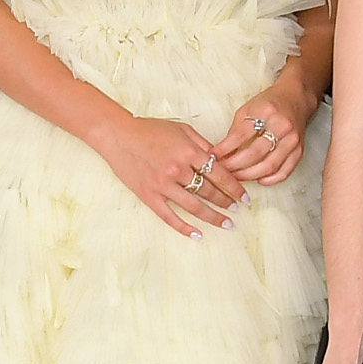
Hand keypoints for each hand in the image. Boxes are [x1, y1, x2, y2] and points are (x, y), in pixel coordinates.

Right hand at [89, 109, 236, 234]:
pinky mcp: (150, 196)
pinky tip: (198, 234)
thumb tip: (221, 159)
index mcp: (189, 152)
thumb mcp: (181, 129)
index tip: (244, 197)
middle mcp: (178, 170)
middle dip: (227, 202)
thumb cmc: (150, 129)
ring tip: (226, 223)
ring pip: (195, 206)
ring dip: (213, 217)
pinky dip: (185, 227)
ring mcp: (163, 185)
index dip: (235, 187)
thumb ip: (202, 144)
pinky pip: (170, 216)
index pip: (220, 174)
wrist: (118, 135)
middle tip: (237, 209)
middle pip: (210, 191)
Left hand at [209, 83, 311, 190]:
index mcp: (265, 111)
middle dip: (235, 166)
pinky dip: (270, 179)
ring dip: (250, 176)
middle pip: (255, 153)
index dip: (224, 149)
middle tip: (223, 172)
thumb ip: (235, 131)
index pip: (241, 135)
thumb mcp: (247, 109)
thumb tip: (221, 154)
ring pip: (269, 166)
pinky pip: (285, 171)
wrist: (296, 99)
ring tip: (236, 179)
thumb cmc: (269, 104)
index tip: (212, 157)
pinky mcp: (299, 151)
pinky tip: (259, 180)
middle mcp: (281, 126)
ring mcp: (292, 140)